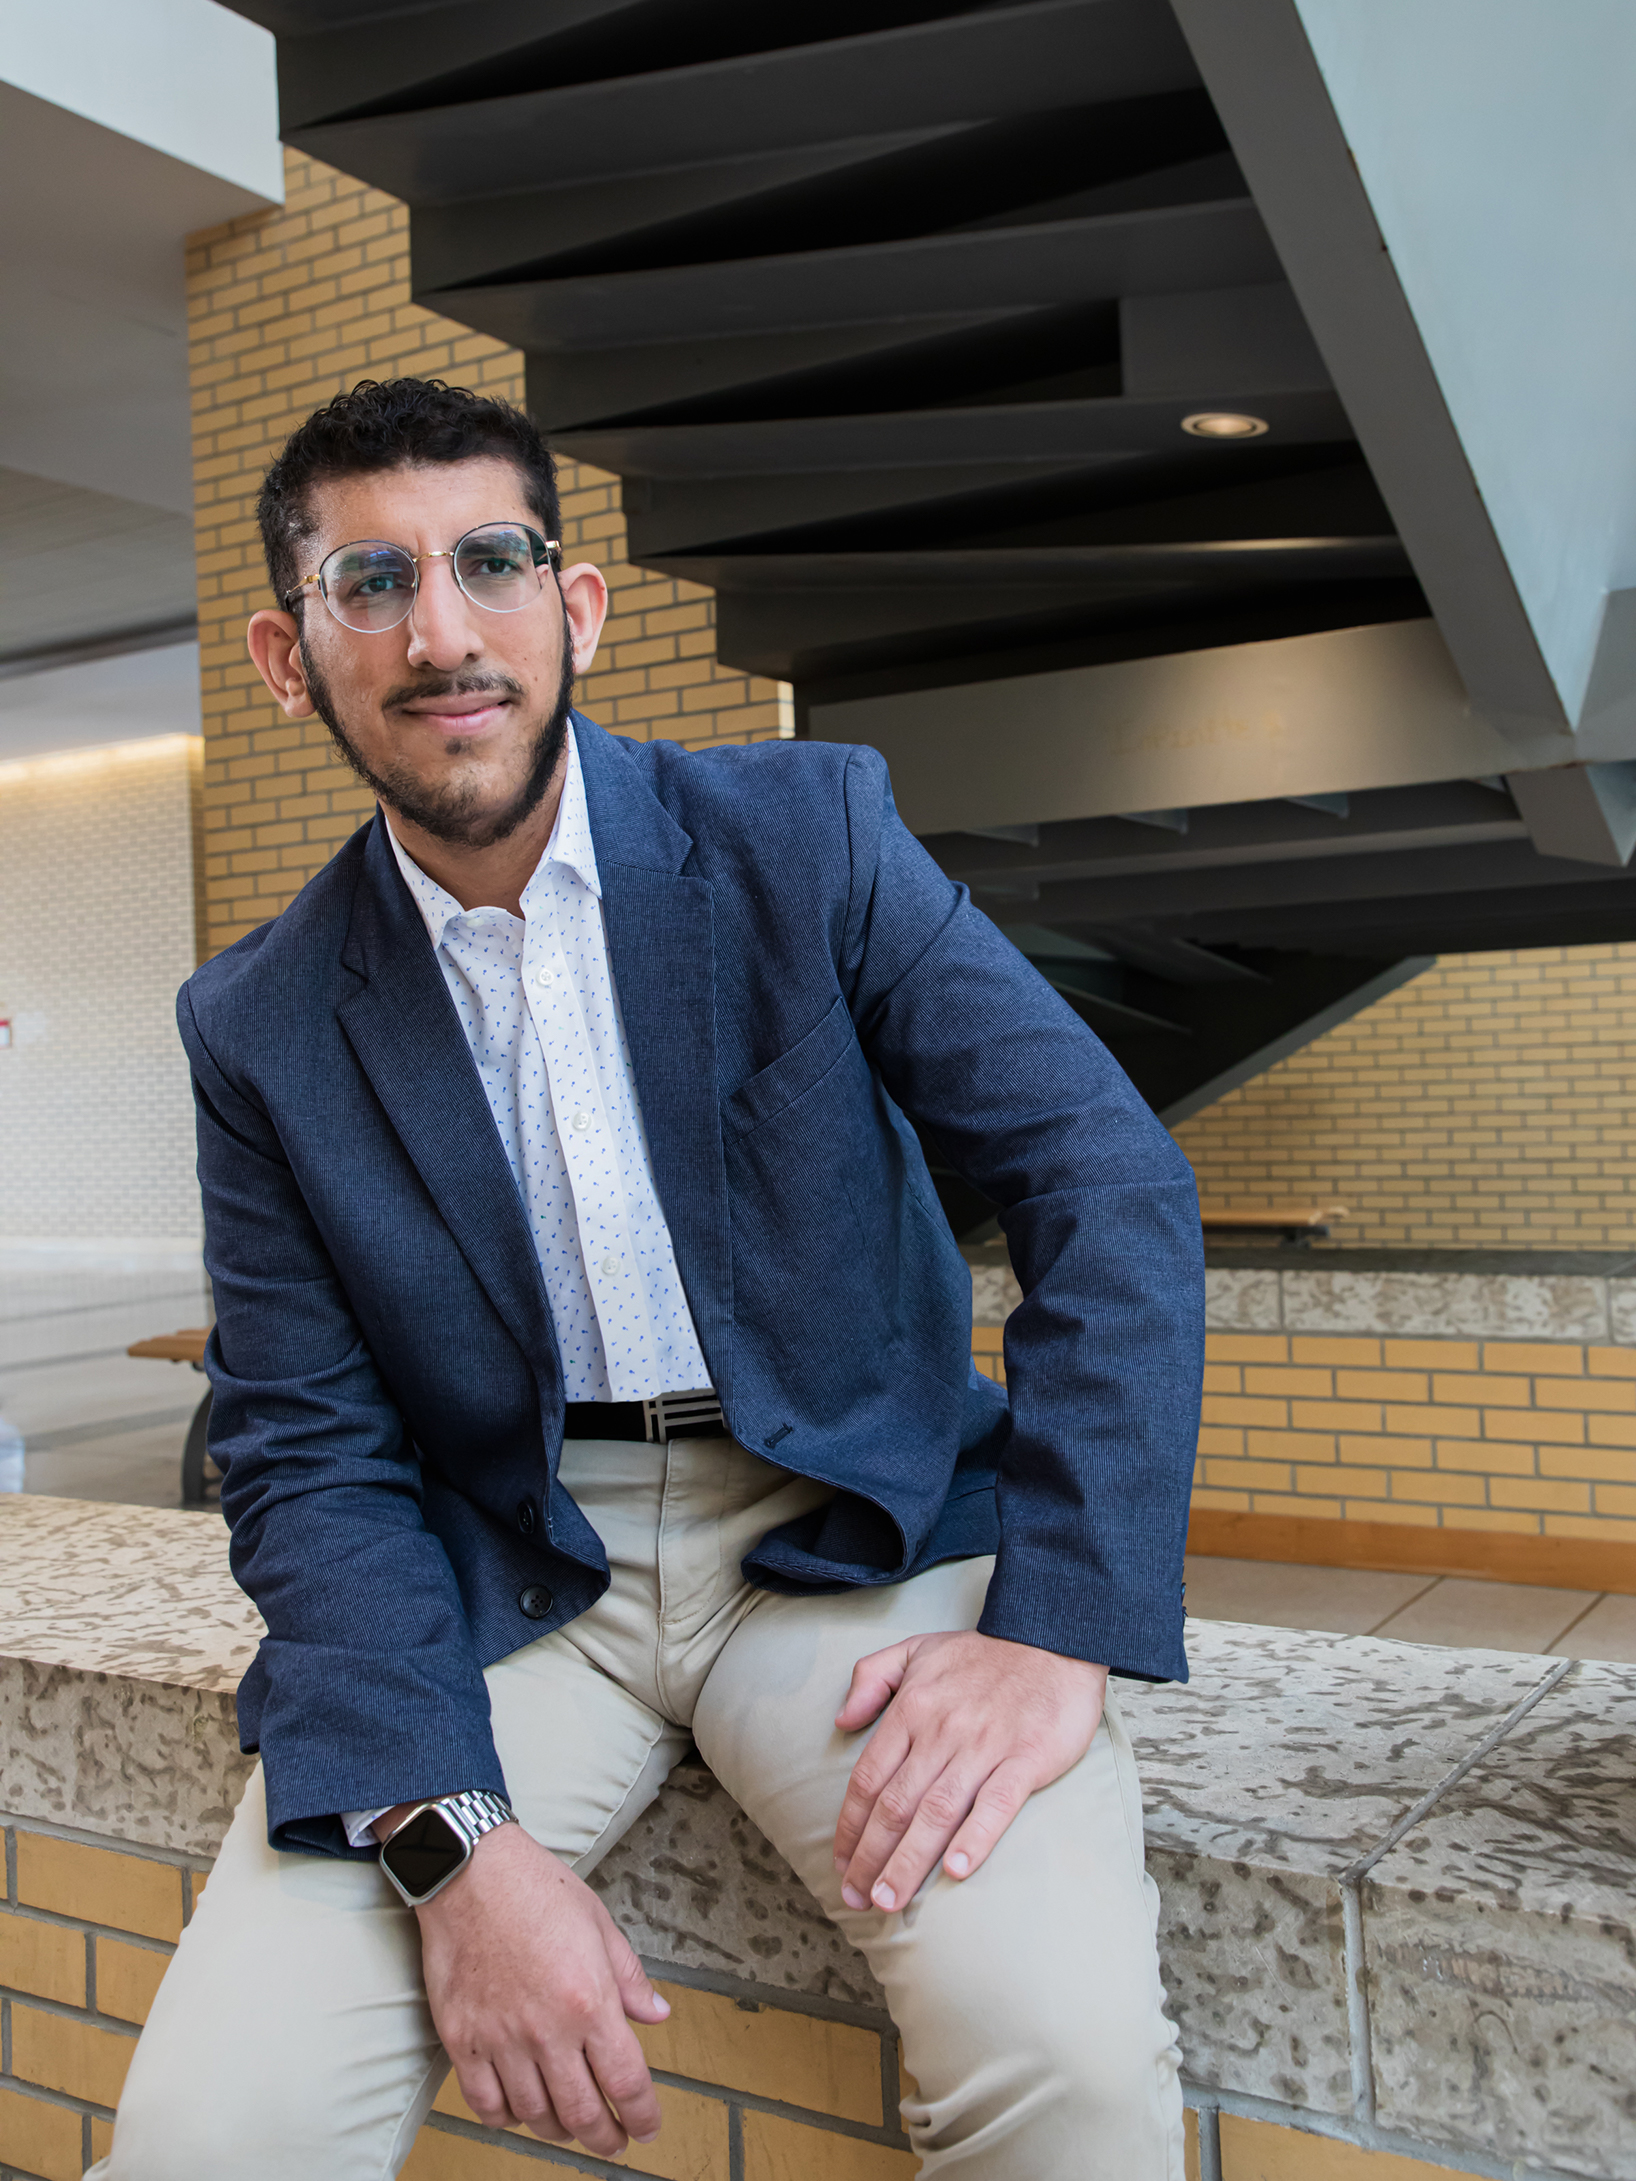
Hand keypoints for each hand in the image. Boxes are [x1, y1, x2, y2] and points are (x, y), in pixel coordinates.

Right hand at [412, 1822, 669, 2156]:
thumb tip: (656, 2015)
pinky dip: (506, 2117)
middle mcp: (546, 2029)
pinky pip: (485, 2103)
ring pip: (534, 2114)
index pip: (625, 2081)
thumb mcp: (599, 1923)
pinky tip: (520, 2108)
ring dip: (558, 2128)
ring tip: (570, 2123)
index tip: (647, 2127)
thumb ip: (629, 1978)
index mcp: (589, 2000)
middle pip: (582, 2111)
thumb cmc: (536, 1889)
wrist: (470, 1872)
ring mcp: (500, 2039)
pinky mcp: (461, 2040)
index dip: (642, 2115)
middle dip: (604, 2136)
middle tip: (613, 2141)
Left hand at [832, 1630, 1106, 1913]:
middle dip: (870, 1858)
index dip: (851, 1827)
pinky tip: (956, 1871)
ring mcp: (984, 1747)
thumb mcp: (916, 1649)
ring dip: (908, 1861)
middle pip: (895, 1805)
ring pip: (936, 1813)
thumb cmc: (982, 1652)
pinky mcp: (1026, 1759)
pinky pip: (996, 1804)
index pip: (869, 1779)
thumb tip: (841, 1721)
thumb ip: (871, 1678)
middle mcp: (940, 1733)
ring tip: (890, 1901)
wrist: (1052, 1636)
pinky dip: (975, 1838)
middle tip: (857, 1899)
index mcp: (911, 1710)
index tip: (840, 1863)